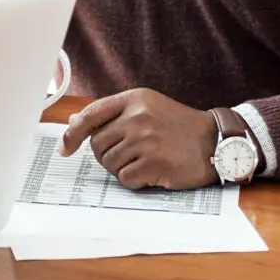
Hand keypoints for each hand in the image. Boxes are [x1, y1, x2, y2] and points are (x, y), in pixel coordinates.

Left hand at [59, 89, 216, 189]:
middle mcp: (137, 117)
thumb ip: (113, 114)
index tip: (64, 149)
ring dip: (122, 168)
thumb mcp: (147, 107)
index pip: (90, 115)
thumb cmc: (177, 126)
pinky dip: (134, 180)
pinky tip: (151, 173)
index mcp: (133, 99)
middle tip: (130, 155)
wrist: (216, 141)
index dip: (72, 134)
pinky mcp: (155, 163)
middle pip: (97, 144)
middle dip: (107, 154)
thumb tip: (74, 122)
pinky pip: (125, 178)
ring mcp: (146, 140)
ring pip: (110, 163)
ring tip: (144, 161)